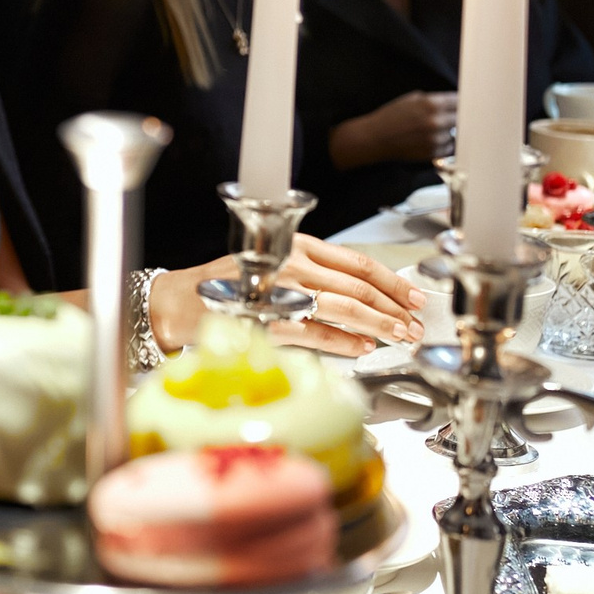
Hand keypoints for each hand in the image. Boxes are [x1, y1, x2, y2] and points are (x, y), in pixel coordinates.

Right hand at [149, 233, 422, 357]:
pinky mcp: (268, 319)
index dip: (392, 281)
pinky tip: (362, 348)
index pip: (357, 262)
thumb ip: (315, 273)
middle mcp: (290, 264)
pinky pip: (316, 332)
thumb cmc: (227, 284)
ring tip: (398, 337)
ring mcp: (280, 291)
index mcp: (295, 245)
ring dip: (378, 324)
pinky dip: (344, 341)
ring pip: (344, 307)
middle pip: (357, 286)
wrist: (179, 301)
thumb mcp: (275, 264)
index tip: (414, 297)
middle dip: (393, 307)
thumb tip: (365, 295)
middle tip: (414, 324)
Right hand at [328, 91, 456, 169]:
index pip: (459, 100)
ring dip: (450, 131)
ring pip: (456, 133)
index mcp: (431, 104)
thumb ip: (434, 100)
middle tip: (450, 116)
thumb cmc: (391, 116)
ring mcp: (436, 138)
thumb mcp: (411, 100)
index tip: (462, 103)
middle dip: (456, 116)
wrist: (376, 138)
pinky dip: (444, 143)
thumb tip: (453, 102)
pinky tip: (431, 139)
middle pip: (461, 117)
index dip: (461, 101)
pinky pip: (449, 147)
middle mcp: (436, 121)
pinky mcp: (434, 152)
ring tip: (435, 129)